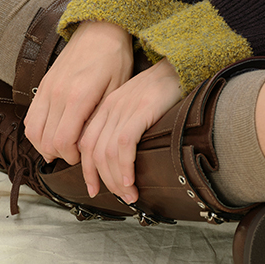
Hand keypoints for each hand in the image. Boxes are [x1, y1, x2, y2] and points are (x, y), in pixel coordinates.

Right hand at [24, 20, 133, 163]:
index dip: (71, 156)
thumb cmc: (114, 57)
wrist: (100, 29)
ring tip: (63, 146)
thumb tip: (88, 144)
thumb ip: (100, 117)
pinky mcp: (42, 85)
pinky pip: (30, 117)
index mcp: (78, 96)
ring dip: (45, 145)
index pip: (63, 141)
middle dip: (60, 154)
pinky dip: (36, 131)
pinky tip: (52, 133)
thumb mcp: (117, 89)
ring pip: (32, 131)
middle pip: (46, 140)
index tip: (84, 155)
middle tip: (76, 152)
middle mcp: (57, 93)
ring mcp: (46, 89)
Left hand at [78, 57, 182, 202]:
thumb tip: (119, 161)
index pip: (86, 145)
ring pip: (108, 153)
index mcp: (105, 108)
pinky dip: (125, 166)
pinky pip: (125, 144)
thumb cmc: (160, 90)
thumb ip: (122, 126)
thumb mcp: (133, 107)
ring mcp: (125, 109)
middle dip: (104, 180)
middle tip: (119, 197)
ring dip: (116, 180)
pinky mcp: (141, 110)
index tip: (95, 189)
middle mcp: (110, 108)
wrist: (178, 66)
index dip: (88, 171)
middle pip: (94, 152)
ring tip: (129, 194)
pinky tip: (131, 179)